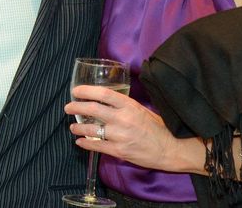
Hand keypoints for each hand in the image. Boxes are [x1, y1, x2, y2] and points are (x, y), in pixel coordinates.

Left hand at [65, 85, 204, 174]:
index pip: (103, 94)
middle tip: (68, 108)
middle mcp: (123, 118)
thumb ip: (123, 105)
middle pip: (92, 109)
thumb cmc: (158, 128)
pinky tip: (80, 141)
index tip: (76, 91)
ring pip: (91, 129)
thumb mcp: (142, 110)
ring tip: (72, 127)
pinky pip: (97, 146)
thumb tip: (104, 101)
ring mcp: (120, 135)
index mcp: (129, 105)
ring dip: (78, 127)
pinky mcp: (120, 151)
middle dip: (75, 107)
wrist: (173, 149)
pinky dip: (85, 143)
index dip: (86, 91)